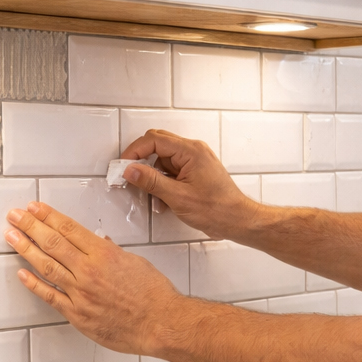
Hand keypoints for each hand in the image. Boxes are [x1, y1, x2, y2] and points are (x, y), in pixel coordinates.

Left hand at [4, 202, 182, 353]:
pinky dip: (34, 284)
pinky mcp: (77, 314)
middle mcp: (89, 271)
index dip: (48, 216)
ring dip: (25, 249)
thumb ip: (112, 253)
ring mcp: (81, 293)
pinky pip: (50, 296)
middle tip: (15, 216)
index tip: (34, 208)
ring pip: (46, 266)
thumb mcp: (135, 262)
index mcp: (104, 254)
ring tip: (12, 236)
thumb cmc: (154, 295)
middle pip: (53, 243)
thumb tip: (99, 243)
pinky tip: (22, 273)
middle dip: (30, 226)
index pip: (69, 229)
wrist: (161, 324)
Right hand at [118, 130, 260, 240]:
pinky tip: (164, 200)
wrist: (237, 221)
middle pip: (158, 145)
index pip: (154, 140)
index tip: (123, 165)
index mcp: (191, 151)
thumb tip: (130, 170)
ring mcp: (195, 161)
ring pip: (164, 160)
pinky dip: (164, 183)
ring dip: (154, 177)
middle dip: (142, 161)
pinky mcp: (196, 172)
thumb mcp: (177, 197)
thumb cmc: (217, 209)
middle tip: (130, 176)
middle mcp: (194, 151)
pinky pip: (173, 171)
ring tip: (154, 197)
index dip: (135, 151)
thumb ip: (151, 181)